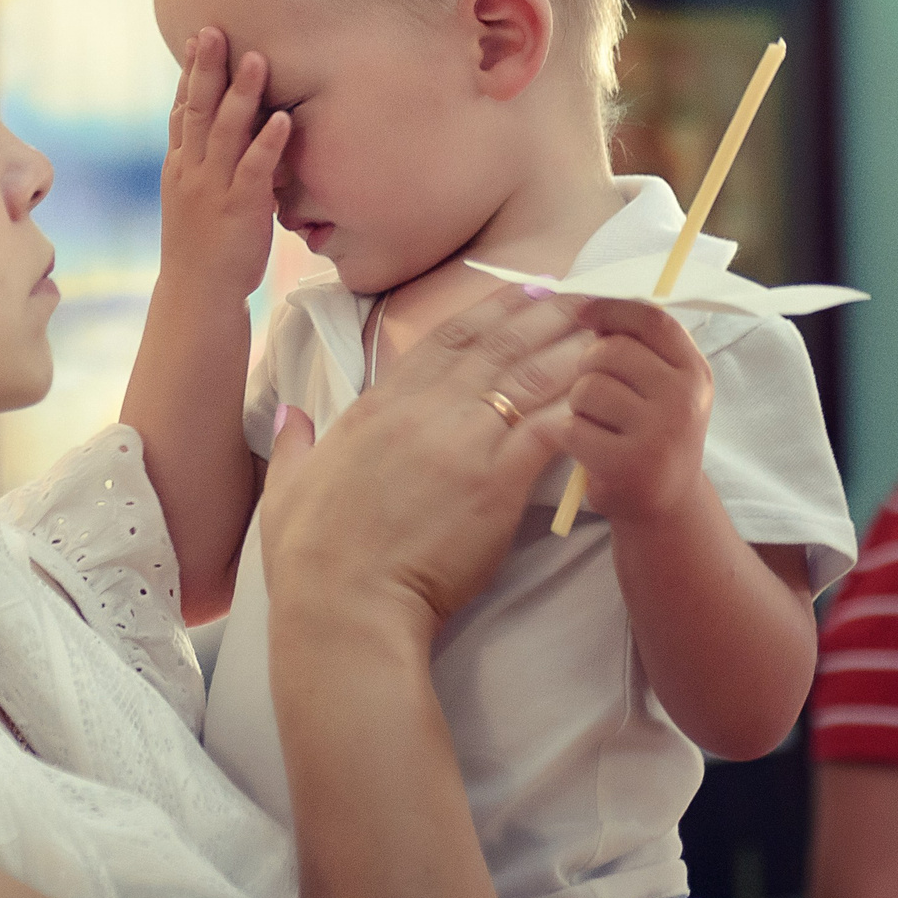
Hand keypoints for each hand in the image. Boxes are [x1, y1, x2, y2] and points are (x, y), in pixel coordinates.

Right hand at [158, 27, 288, 301]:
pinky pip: (254, 170)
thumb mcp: (193, 199)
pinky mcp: (240, 209)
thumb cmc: (202, 248)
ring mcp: (213, 189)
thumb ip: (204, 164)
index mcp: (180, 167)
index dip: (188, 73)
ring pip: (224, 132)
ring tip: (258, 59)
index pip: (181, 111)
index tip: (197, 37)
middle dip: (206, 68)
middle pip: (196, 110)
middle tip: (214, 30)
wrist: (198, 295)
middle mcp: (192, 171)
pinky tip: (281, 118)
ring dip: (241, 94)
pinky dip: (267, 142)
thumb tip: (223, 134)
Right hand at [260, 287, 588, 640]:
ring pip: (530, 378)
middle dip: (544, 316)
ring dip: (572, 351)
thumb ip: (294, 443)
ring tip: (609, 333)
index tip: (522, 292)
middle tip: (584, 297)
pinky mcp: (496, 483)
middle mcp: (424, 412)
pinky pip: (549, 429)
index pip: (443, 340)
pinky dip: (580, 407)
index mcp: (377, 407)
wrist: (345, 606)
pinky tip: (607, 393)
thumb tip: (289, 413)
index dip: (489, 311)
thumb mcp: (287, 486)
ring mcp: (462, 443)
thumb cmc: (311, 556)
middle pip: (497, 347)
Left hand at [564, 298, 713, 527]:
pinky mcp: (629, 463)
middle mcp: (684, 397)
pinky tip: (587, 448)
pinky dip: (568, 435)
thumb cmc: (651, 435)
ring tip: (595, 423)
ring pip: (586, 387)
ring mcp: (660, 431)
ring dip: (577, 404)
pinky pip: (571, 427)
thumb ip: (638, 348)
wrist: (664, 505)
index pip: (652, 320)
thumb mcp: (662, 388)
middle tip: (593, 393)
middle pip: (610, 351)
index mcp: (694, 370)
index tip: (583, 313)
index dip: (611, 309)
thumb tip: (589, 306)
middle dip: (587, 367)